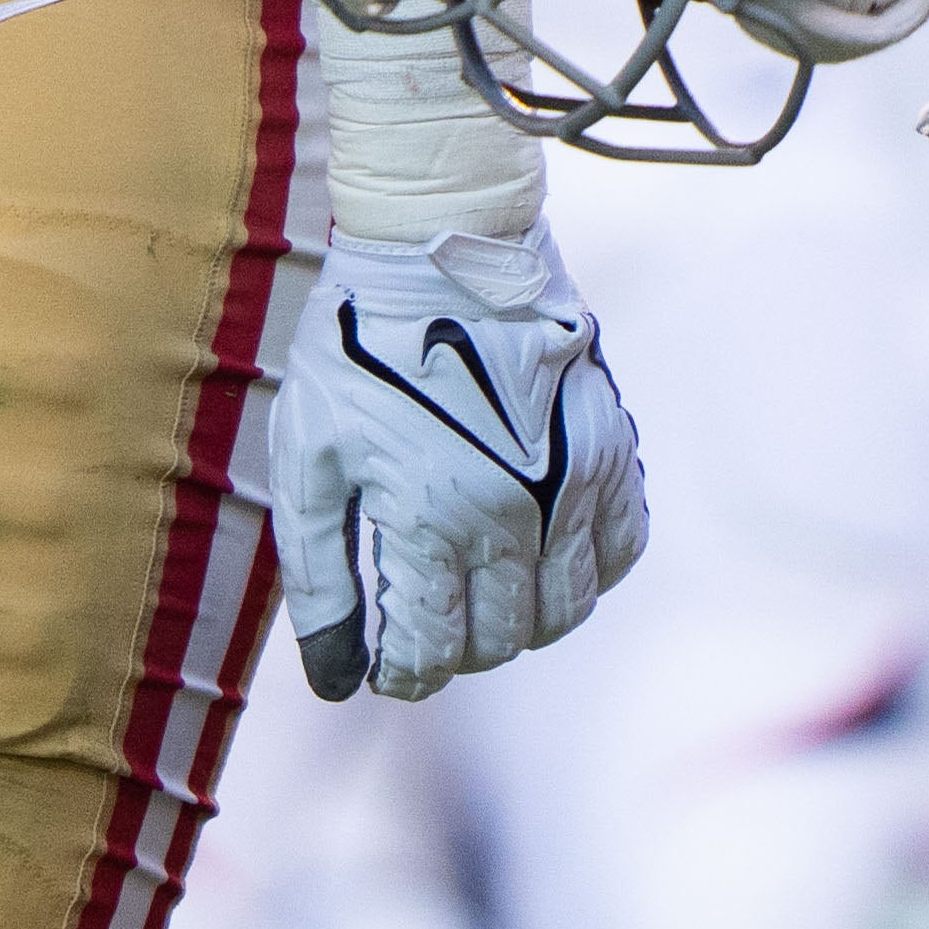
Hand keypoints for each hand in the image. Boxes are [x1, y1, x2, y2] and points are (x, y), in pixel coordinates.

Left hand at [273, 228, 646, 702]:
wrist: (435, 248)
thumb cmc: (356, 351)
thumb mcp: (307, 459)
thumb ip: (320, 574)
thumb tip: (333, 680)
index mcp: (432, 519)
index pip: (432, 651)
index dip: (403, 672)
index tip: (384, 663)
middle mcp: (515, 513)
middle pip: (500, 639)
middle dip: (454, 648)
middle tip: (422, 619)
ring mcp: (574, 483)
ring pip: (567, 611)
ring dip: (520, 622)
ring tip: (476, 594)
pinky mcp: (610, 449)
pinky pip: (621, 552)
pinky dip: (586, 574)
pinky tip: (541, 555)